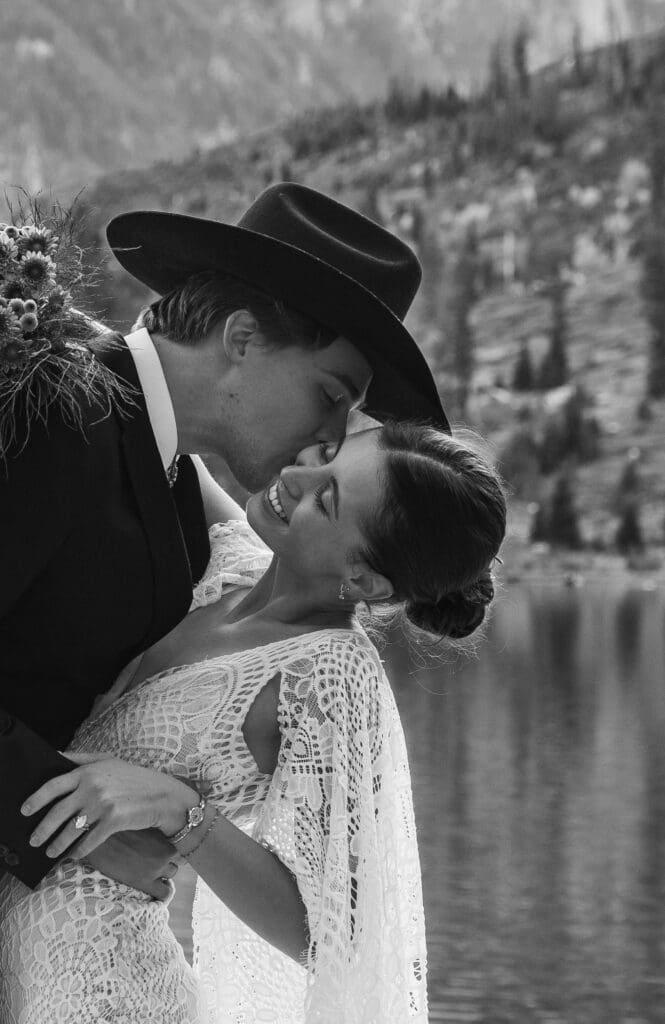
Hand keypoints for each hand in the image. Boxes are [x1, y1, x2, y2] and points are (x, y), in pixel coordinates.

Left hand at [20, 751, 196, 860]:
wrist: (162, 796)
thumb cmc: (134, 778)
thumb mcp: (108, 761)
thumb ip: (81, 758)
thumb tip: (57, 756)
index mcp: (88, 772)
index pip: (54, 785)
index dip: (36, 799)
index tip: (25, 810)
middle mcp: (92, 787)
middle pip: (57, 812)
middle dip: (42, 830)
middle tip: (33, 840)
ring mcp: (102, 804)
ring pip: (71, 830)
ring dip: (57, 844)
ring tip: (51, 852)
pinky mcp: (113, 821)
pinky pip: (88, 841)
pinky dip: (79, 851)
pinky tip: (74, 855)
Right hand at [84, 828, 179, 899]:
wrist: (94, 841)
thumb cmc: (109, 829)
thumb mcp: (134, 822)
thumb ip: (147, 828)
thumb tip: (150, 832)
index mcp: (162, 832)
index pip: (177, 840)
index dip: (167, 846)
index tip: (158, 848)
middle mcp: (164, 848)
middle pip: (175, 857)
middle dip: (166, 859)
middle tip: (151, 860)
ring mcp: (156, 866)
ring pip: (172, 873)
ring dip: (163, 874)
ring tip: (148, 873)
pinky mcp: (146, 882)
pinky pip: (164, 893)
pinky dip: (161, 893)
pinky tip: (151, 890)